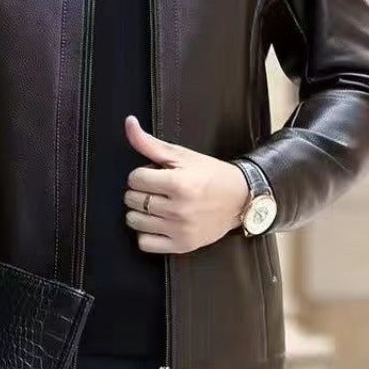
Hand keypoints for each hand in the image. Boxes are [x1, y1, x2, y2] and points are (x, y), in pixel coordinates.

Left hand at [122, 115, 249, 253]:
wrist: (239, 198)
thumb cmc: (209, 174)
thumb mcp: (181, 154)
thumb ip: (150, 143)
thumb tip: (129, 123)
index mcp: (178, 183)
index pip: (135, 179)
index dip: (142, 174)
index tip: (155, 174)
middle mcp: (179, 209)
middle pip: (132, 199)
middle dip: (140, 191)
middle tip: (157, 189)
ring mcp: (180, 230)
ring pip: (134, 222)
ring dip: (139, 212)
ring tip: (155, 205)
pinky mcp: (182, 245)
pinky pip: (145, 244)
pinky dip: (145, 233)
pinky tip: (157, 223)